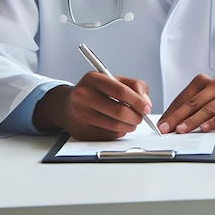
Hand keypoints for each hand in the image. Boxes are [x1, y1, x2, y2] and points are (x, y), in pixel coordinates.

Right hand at [33, 72, 151, 139]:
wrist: (67, 105)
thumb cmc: (96, 91)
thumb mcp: (113, 80)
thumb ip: (134, 86)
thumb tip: (146, 104)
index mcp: (93, 79)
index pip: (121, 91)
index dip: (138, 101)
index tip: (147, 108)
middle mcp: (83, 96)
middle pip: (119, 111)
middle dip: (136, 116)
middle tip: (141, 117)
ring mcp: (80, 115)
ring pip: (115, 126)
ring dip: (130, 126)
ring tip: (132, 122)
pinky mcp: (81, 131)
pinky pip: (108, 135)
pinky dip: (119, 132)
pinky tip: (119, 126)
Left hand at [158, 73, 214, 133]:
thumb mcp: (207, 100)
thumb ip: (192, 108)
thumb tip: (170, 123)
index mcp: (204, 82)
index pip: (184, 98)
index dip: (171, 112)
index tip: (161, 125)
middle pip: (194, 102)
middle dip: (178, 117)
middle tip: (166, 129)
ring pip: (208, 108)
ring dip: (193, 120)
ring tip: (181, 130)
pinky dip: (214, 121)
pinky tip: (205, 128)